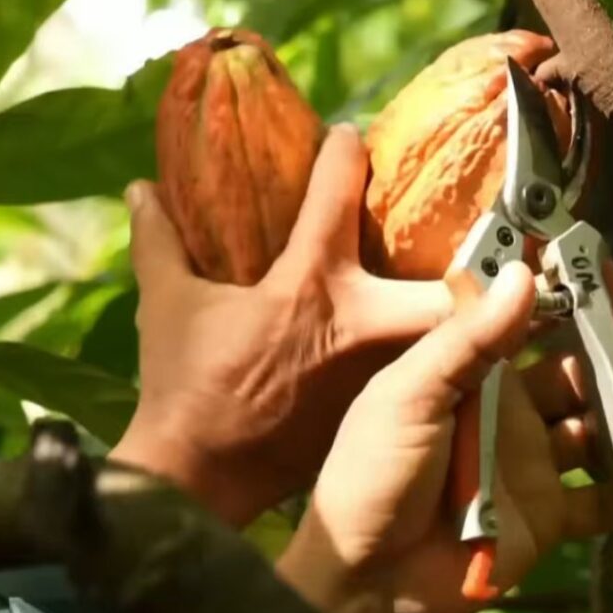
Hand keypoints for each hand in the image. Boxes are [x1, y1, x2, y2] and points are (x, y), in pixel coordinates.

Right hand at [111, 125, 451, 527]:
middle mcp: (359, 324)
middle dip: (469, 263)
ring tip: (470, 291)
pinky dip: (439, 362)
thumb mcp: (166, 303)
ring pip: (452, 340)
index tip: (353, 137)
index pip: (337, 196)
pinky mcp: (378, 412)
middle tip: (470, 240)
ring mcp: (378, 373)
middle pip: (446, 286)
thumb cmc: (185, 384)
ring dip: (462, 316)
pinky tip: (439, 351)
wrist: (200, 475)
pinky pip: (430, 381)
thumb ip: (159, 240)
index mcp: (308, 284)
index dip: (346, 155)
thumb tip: (141, 189)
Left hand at [275, 263, 612, 612]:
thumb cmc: (375, 472)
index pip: (527, 323)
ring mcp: (533, 467)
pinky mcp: (548, 519)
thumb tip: (522, 272)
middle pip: (579, 376)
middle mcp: (510, 413)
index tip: (606, 277)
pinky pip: (605, 500)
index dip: (568, 299)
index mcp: (471, 374)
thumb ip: (467, 340)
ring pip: (600, 432)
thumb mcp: (409, 395)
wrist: (366, 579)